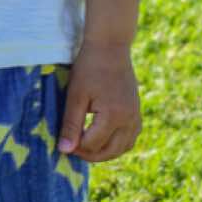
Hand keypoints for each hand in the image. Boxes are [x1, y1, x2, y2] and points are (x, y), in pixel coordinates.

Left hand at [58, 41, 141, 162]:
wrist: (110, 46)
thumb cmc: (89, 67)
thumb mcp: (75, 96)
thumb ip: (71, 125)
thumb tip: (65, 150)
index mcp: (113, 115)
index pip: (93, 145)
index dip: (76, 149)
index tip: (64, 143)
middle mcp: (129, 119)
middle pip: (110, 152)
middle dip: (90, 155)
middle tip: (73, 149)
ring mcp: (136, 116)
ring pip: (123, 148)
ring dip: (105, 152)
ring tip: (86, 146)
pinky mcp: (137, 111)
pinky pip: (130, 137)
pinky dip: (117, 144)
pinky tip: (103, 139)